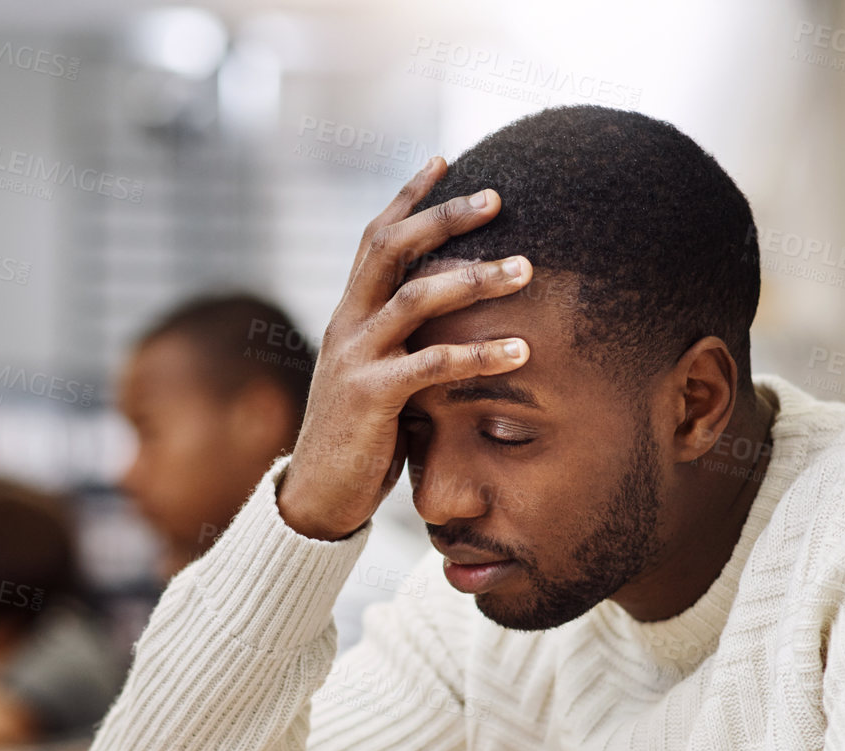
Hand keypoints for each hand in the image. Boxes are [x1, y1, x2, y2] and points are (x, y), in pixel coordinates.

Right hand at [277, 156, 533, 541]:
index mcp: (349, 314)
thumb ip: (408, 345)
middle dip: (444, 216)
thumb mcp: (381, 377)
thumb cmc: (360, 439)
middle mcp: (347, 325)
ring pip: (416, 298)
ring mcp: (355, 358)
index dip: (408, 196)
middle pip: (391, 248)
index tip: (444, 159)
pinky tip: (521, 350)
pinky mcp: (370, 397)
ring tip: (527, 269)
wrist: (317, 497)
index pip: (376, 238)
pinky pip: (431, 365)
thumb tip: (456, 324)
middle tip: (498, 197)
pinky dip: (479, 353)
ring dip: (475, 278)